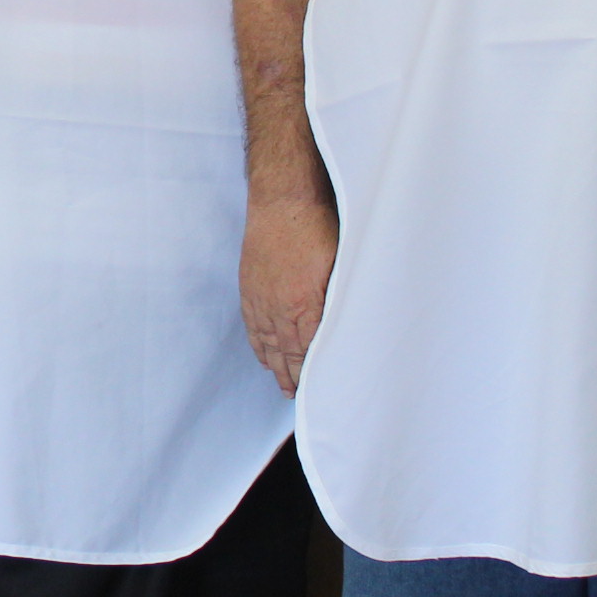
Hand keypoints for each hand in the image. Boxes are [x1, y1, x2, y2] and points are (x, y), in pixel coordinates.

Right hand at [240, 192, 337, 393]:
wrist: (282, 199)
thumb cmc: (316, 226)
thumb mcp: (341, 265)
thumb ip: (340, 298)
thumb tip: (347, 324)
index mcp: (304, 305)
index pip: (309, 351)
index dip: (313, 373)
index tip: (319, 390)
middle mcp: (278, 307)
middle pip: (286, 353)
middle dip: (293, 377)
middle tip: (299, 396)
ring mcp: (261, 297)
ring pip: (267, 342)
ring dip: (276, 365)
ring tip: (282, 383)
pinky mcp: (250, 286)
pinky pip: (252, 324)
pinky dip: (258, 343)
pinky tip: (262, 352)